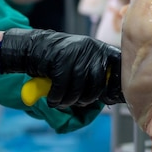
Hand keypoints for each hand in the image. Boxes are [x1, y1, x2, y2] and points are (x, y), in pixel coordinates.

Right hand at [0, 29, 124, 107]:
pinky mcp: (59, 58)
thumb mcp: (82, 62)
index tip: (108, 99)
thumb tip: (108, 97)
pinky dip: (56, 98)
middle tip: (77, 103)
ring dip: (69, 101)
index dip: (114, 86)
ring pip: (78, 87)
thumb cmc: (60, 61)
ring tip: (62, 103)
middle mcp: (91, 48)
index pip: (117, 66)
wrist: (33, 47)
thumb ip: (94, 74)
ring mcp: (75, 52)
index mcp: (100, 49)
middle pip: (97, 82)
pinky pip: (62, 86)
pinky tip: (52, 100)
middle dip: (87, 99)